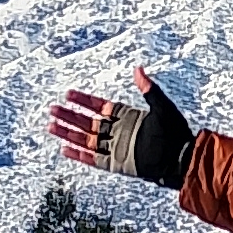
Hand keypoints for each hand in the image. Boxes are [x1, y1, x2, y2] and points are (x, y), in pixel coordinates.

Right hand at [45, 70, 193, 188]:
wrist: (181, 160)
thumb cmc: (176, 134)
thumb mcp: (163, 108)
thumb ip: (149, 89)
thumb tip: (138, 69)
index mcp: (128, 117)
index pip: (101, 107)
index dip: (84, 101)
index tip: (68, 94)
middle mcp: (119, 132)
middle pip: (88, 122)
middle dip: (70, 116)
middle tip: (52, 109)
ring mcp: (116, 148)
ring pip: (86, 139)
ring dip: (69, 133)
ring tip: (51, 126)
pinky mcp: (116, 163)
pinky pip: (94, 158)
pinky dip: (79, 154)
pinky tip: (65, 148)